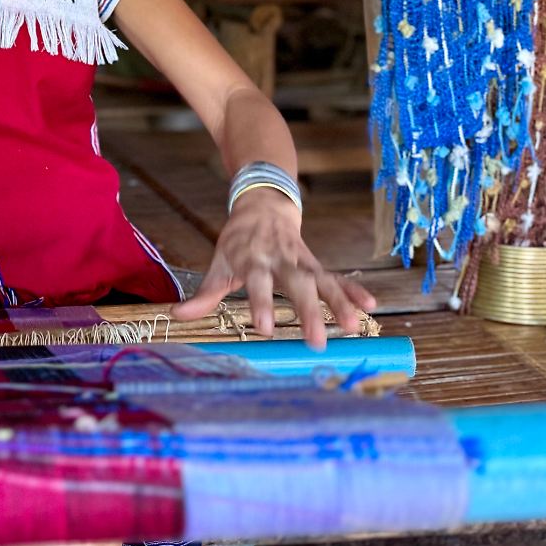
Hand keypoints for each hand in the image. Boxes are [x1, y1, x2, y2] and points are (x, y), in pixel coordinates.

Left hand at [170, 188, 375, 349]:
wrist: (263, 204)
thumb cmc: (238, 242)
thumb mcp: (219, 262)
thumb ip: (204, 294)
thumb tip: (176, 315)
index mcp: (253, 258)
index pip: (257, 282)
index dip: (261, 303)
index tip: (264, 329)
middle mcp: (280, 258)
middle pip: (296, 284)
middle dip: (308, 311)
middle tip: (316, 341)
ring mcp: (302, 260)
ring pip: (322, 279)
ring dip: (339, 302)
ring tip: (353, 326)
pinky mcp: (316, 262)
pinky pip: (337, 276)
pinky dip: (353, 289)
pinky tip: (370, 305)